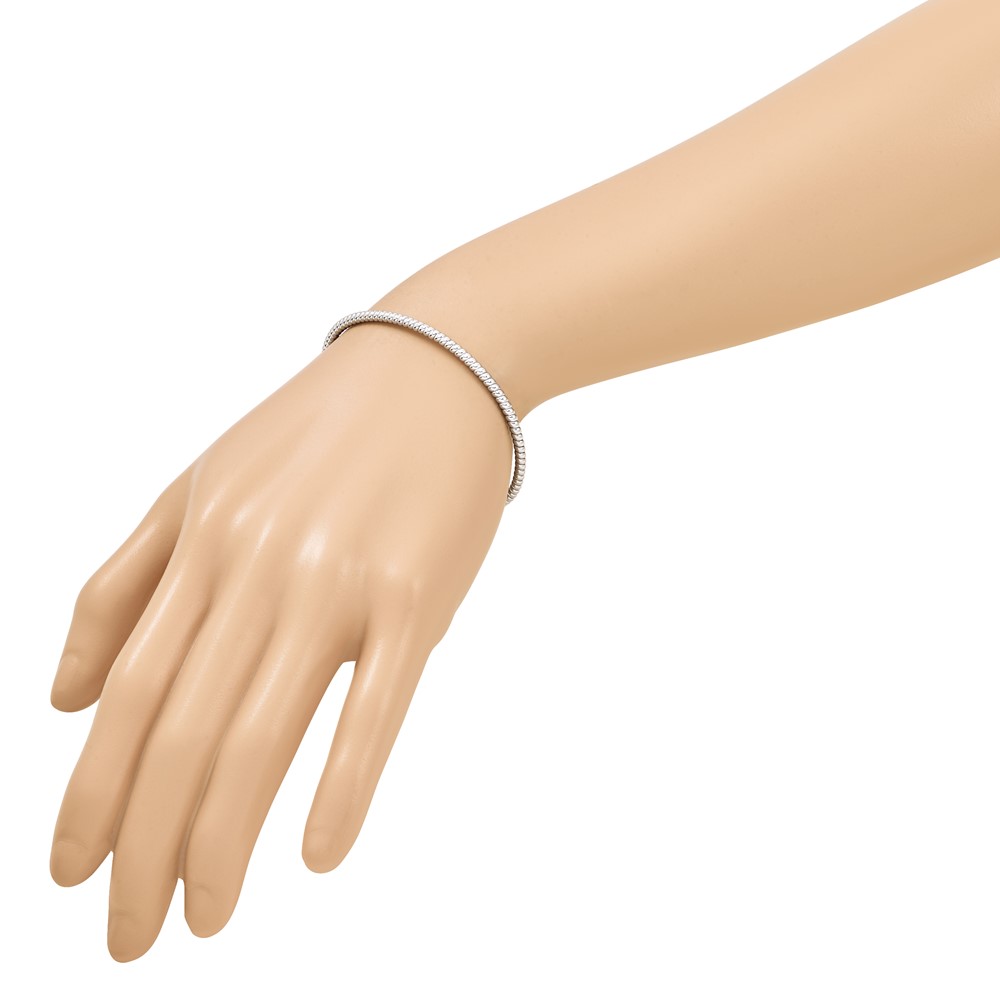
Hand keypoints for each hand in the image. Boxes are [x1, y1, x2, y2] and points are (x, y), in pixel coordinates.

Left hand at [48, 317, 514, 961]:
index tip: (72, 876)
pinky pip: (373, 707)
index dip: (88, 796)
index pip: (122, 694)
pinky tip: (317, 857)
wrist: (436, 366)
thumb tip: (60, 698)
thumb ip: (123, 582)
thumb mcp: (199, 484)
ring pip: (257, 734)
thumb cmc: (320, 431)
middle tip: (129, 937)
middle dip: (142, 850)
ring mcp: (336, 582)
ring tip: (202, 918)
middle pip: (177, 732)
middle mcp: (254, 568)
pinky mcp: (414, 597)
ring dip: (219, 843)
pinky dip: (342, 788)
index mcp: (200, 542)